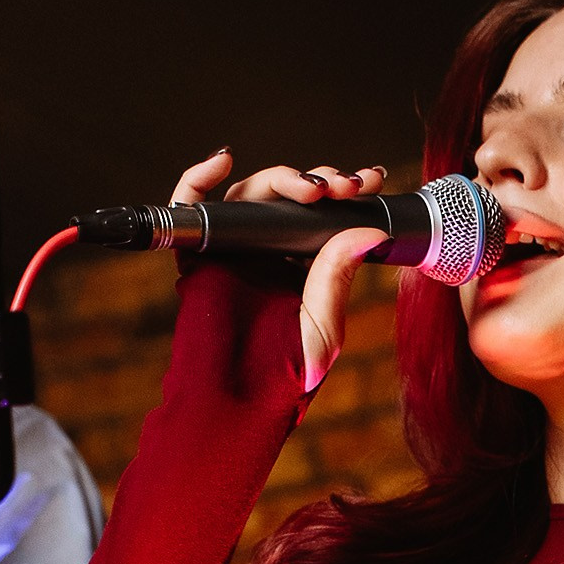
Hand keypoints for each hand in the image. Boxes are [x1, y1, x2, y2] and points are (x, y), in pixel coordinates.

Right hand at [171, 148, 392, 393]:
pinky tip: (223, 161)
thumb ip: (339, 275)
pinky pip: (190, 206)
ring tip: (311, 188)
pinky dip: (198, 177)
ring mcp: (233, 249)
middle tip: (346, 186)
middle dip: (320, 181)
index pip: (322, 214)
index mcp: (300, 265)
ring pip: (250, 194)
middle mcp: (267, 251)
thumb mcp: (323, 323)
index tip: (372, 181)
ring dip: (281, 178)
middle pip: (288, 197)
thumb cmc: (287, 374)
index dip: (345, 191)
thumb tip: (371, 230)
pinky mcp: (199, 255)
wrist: (241, 402)